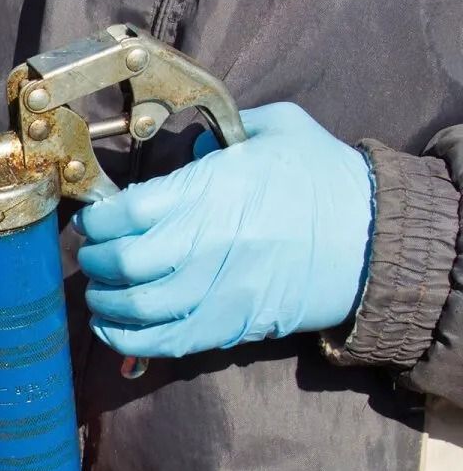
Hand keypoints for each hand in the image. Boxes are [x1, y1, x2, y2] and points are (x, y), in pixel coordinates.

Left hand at [74, 102, 373, 357]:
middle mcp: (208, 242)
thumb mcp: (278, 130)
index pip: (125, 211)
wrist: (376, 239)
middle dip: (96, 258)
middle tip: (94, 253)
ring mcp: (219, 289)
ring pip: (136, 306)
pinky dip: (126, 338)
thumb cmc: (325, 180)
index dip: (98, 218)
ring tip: (100, 290)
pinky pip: (164, 341)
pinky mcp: (230, 324)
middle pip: (123, 261)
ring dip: (105, 300)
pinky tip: (110, 327)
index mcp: (212, 190)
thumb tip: (187, 143)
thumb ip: (225, 129)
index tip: (94, 218)